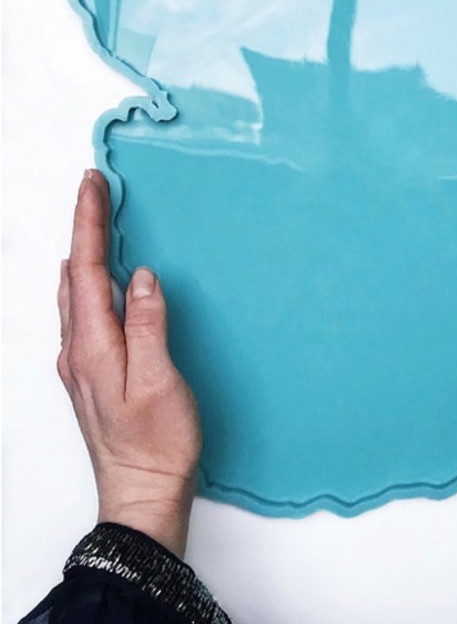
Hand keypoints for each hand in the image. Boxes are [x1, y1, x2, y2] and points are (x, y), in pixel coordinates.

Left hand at [57, 169, 201, 557]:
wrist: (143, 496)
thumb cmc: (157, 444)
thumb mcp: (159, 382)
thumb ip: (148, 325)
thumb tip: (141, 278)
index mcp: (92, 346)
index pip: (88, 269)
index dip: (89, 223)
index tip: (92, 183)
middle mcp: (78, 351)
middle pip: (75, 275)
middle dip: (83, 228)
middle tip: (93, 189)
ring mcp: (81, 364)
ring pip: (75, 294)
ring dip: (84, 254)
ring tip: (94, 223)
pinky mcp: (92, 374)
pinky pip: (82, 313)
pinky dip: (89, 282)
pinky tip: (98, 281)